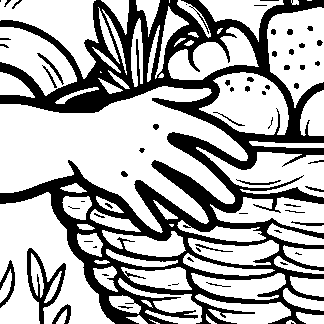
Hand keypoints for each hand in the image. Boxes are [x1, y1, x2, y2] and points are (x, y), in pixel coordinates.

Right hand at [68, 82, 252, 237]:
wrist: (75, 134)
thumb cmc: (121, 115)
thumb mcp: (149, 96)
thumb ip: (183, 92)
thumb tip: (214, 90)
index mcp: (163, 117)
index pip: (204, 130)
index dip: (228, 145)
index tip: (248, 160)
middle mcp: (151, 141)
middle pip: (191, 167)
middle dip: (216, 187)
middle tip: (234, 202)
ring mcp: (133, 164)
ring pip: (168, 191)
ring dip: (190, 209)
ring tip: (208, 222)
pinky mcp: (115, 184)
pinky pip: (137, 206)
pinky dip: (150, 221)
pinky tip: (165, 232)